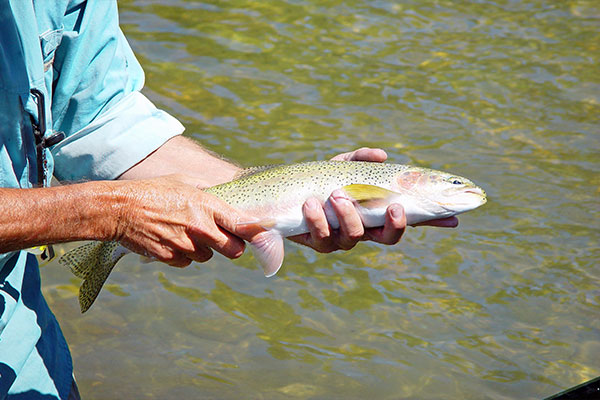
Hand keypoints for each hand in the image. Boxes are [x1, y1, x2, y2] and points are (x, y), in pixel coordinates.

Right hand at [114, 175, 253, 266]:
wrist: (119, 209)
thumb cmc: (152, 191)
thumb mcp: (183, 181)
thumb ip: (208, 190)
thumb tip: (224, 194)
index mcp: (206, 206)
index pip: (243, 225)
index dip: (257, 232)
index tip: (264, 234)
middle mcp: (200, 227)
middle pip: (234, 251)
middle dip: (233, 247)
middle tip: (224, 239)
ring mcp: (185, 245)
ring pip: (209, 257)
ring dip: (204, 250)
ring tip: (186, 233)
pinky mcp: (171, 258)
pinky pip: (187, 262)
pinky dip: (183, 255)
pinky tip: (171, 239)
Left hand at [290, 147, 457, 252]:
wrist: (287, 192)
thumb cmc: (322, 179)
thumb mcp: (344, 165)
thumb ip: (363, 159)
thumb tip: (382, 156)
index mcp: (376, 213)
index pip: (410, 219)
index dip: (433, 222)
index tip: (455, 218)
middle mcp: (363, 229)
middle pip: (387, 238)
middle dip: (394, 225)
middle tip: (392, 206)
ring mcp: (340, 238)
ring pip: (353, 237)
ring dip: (348, 216)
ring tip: (337, 196)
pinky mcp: (317, 242)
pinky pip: (322, 236)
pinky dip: (318, 219)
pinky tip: (311, 203)